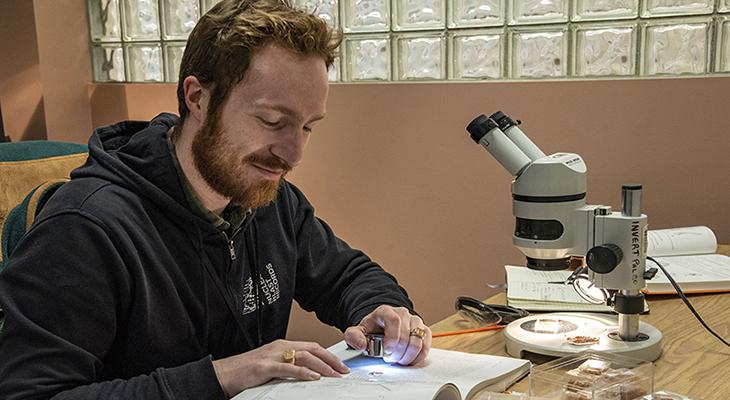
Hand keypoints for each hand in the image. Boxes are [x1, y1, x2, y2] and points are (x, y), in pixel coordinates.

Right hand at [212, 339, 349, 397]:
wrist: (222, 374)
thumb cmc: (244, 372)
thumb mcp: (271, 366)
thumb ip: (287, 367)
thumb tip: (308, 374)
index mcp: (282, 346)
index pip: (311, 347)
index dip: (328, 355)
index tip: (340, 365)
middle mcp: (279, 347)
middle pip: (312, 349)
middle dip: (330, 359)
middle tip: (343, 370)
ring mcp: (272, 356)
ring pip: (304, 356)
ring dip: (322, 366)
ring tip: (334, 374)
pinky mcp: (264, 367)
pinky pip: (287, 368)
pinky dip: (303, 372)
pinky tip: (313, 377)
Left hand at [344, 305, 430, 365]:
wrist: (382, 327)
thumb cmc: (372, 330)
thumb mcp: (358, 331)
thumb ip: (354, 336)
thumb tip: (361, 344)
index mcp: (386, 311)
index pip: (394, 321)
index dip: (392, 339)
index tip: (386, 352)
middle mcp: (402, 314)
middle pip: (406, 335)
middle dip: (397, 353)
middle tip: (390, 359)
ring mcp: (415, 321)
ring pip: (418, 341)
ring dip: (408, 356)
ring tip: (399, 360)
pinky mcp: (424, 331)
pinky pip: (426, 345)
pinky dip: (418, 356)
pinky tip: (409, 359)